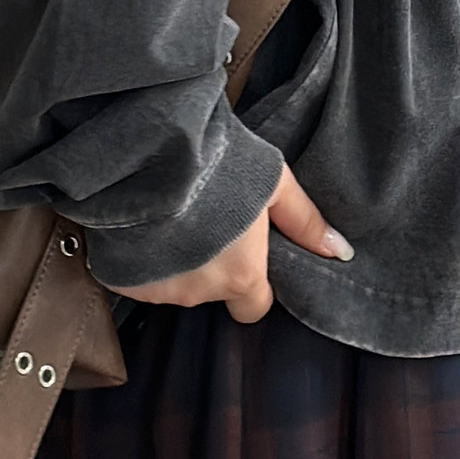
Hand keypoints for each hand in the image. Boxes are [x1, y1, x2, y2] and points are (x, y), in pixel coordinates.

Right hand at [109, 160, 353, 323]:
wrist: (149, 151)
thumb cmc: (217, 163)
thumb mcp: (272, 181)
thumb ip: (303, 221)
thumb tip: (338, 251)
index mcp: (241, 276)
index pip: (253, 306)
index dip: (251, 282)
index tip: (243, 253)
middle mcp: (199, 293)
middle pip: (211, 290)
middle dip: (209, 263)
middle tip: (205, 218)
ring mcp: (157, 289)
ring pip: (174, 282)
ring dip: (175, 258)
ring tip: (173, 215)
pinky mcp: (121, 279)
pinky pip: (138, 276)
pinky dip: (142, 256)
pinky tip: (145, 222)